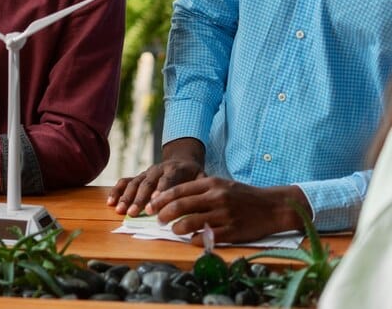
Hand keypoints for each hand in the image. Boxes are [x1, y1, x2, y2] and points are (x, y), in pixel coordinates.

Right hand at [108, 138, 204, 215]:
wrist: (182, 159)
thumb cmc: (193, 174)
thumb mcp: (203, 178)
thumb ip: (201, 188)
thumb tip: (201, 203)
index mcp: (175, 169)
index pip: (167, 181)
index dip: (159, 192)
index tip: (153, 206)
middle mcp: (158, 169)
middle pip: (147, 183)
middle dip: (139, 199)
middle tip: (133, 213)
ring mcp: (146, 172)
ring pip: (134, 183)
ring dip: (126, 197)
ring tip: (120, 211)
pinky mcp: (138, 176)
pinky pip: (125, 181)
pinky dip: (116, 191)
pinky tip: (110, 202)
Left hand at [149, 177, 309, 244]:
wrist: (273, 206)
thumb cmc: (243, 195)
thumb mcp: (221, 184)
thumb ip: (199, 190)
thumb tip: (172, 199)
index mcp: (211, 183)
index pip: (178, 191)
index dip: (161, 199)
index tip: (151, 206)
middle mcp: (216, 197)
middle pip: (181, 206)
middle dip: (163, 214)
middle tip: (157, 220)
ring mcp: (224, 215)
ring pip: (191, 223)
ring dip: (177, 228)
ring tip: (174, 230)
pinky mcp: (233, 231)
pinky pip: (206, 237)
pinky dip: (194, 239)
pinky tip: (191, 239)